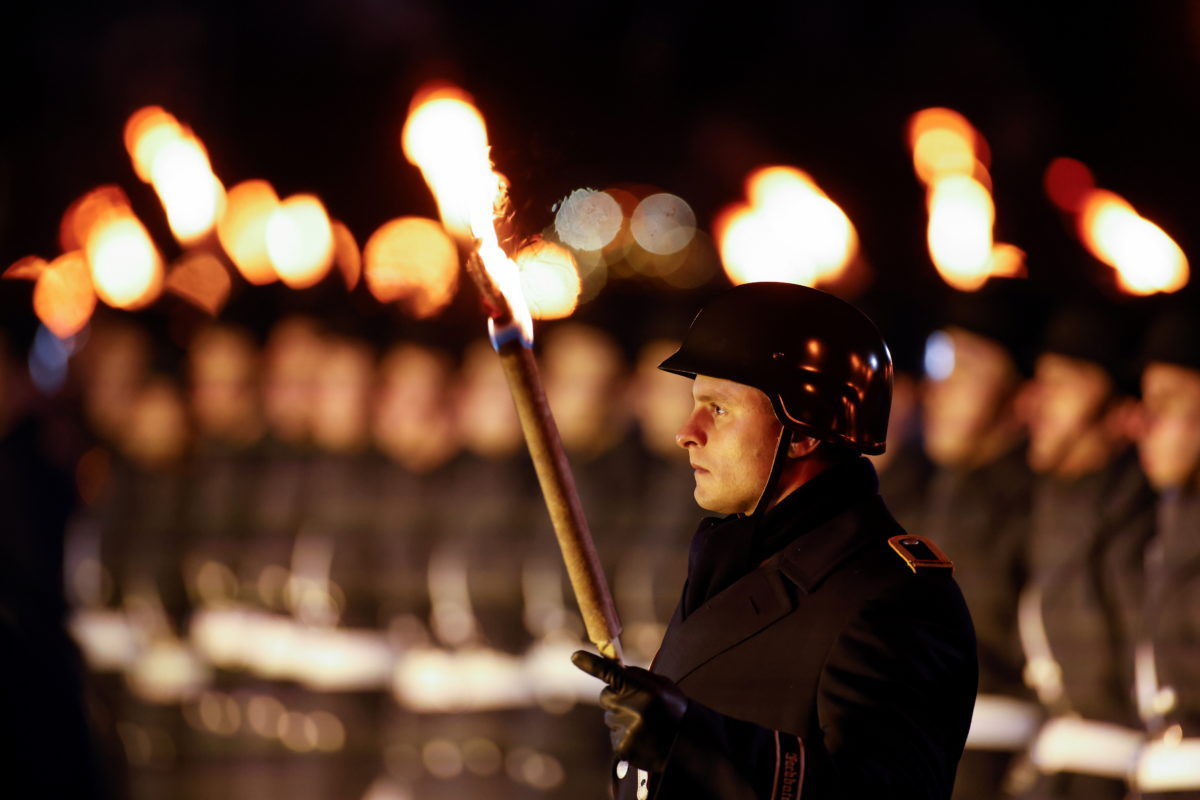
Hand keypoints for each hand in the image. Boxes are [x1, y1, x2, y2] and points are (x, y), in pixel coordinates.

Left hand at [572, 650, 687, 770]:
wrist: (687, 746)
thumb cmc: (674, 710)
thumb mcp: (663, 686)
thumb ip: (638, 676)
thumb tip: (614, 668)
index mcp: (644, 690)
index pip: (612, 673)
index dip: (591, 664)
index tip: (575, 656)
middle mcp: (633, 710)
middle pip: (606, 696)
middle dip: (616, 697)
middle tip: (638, 705)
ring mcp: (627, 730)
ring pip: (609, 717)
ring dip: (621, 718)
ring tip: (645, 725)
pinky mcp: (622, 748)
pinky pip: (613, 734)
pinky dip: (624, 735)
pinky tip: (641, 738)